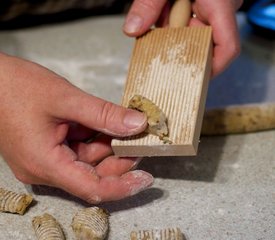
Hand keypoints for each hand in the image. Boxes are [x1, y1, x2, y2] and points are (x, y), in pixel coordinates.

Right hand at [0, 53, 152, 202]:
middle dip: (119, 160)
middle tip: (141, 142)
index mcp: (45, 164)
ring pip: (87, 160)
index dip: (122, 187)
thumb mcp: (66, 98)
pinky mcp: (48, 148)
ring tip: (128, 130)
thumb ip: (104, 114)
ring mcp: (46, 159)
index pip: (91, 188)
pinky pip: (77, 149)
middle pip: (92, 175)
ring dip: (108, 146)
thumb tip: (138, 124)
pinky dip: (95, 138)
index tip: (146, 179)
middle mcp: (45, 168)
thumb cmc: (15, 87)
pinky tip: (107, 125)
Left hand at [123, 0, 242, 76]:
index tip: (193, 79)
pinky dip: (170, 28)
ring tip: (158, 28)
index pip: (226, 49)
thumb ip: (148, 4)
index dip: (212, 69)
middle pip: (203, 47)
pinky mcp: (200, 11)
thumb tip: (132, 30)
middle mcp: (219, 13)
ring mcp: (210, 13)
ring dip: (171, 38)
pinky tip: (159, 21)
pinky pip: (187, 28)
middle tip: (160, 52)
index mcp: (220, 7)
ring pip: (191, 38)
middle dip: (179, 51)